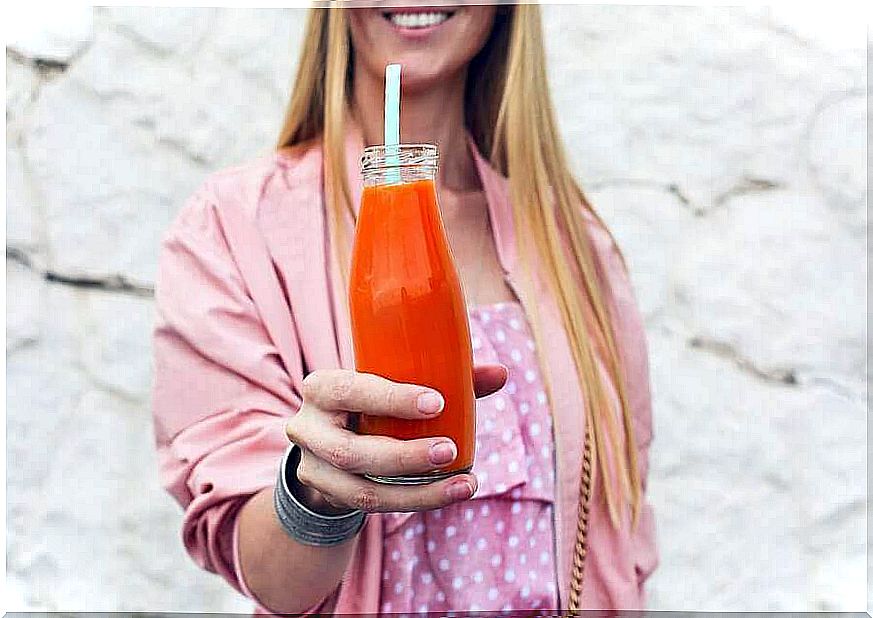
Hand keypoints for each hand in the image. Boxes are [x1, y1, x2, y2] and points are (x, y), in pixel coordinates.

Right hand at [284, 365, 506, 513]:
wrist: (327, 438)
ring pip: (362, 490)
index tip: (438, 403)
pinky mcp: (328, 494)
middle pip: (351, 452)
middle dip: (404, 456)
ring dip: (417, 491)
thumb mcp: (394, 383)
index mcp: (322, 387)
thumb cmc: (373, 400)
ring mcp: (313, 467)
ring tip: (463, 483)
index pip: (351, 390)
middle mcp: (307, 427)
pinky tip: (449, 493)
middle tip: (451, 451)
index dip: (391, 399)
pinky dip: (415, 501)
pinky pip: (372, 507)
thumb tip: (499, 374)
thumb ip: (444, 377)